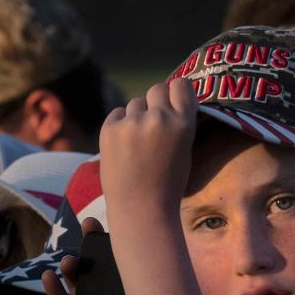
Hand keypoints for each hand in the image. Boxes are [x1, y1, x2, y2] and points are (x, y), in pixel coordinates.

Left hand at [98, 80, 197, 229]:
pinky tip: (123, 147)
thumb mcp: (184, 149)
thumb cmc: (167, 184)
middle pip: (156, 89)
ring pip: (135, 103)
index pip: (181, 84)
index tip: (173, 102)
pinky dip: (119, 125)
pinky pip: (117, 114)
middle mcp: (159, 118)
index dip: (176, 92)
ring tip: (137, 145)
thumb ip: (178, 122)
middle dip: (155, 102)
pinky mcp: (109, 129)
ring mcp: (132, 123)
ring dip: (136, 116)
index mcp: (183, 123)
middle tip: (153, 124)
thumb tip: (168, 101)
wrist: (140, 209)